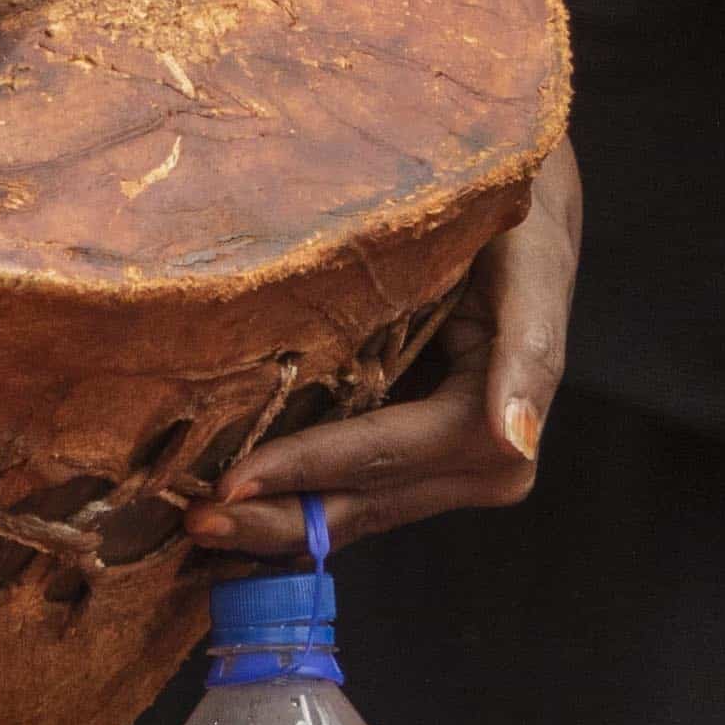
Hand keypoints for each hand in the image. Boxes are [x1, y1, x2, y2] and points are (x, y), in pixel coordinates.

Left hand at [195, 136, 574, 557]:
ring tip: (195, 523)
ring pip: (354, 511)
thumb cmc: (518, 218)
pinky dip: (296, 501)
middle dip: (278, 519)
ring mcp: (449, 471)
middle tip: (193, 522)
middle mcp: (482, 468)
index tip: (228, 487)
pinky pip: (355, 492)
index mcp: (502, 429)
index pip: (385, 459)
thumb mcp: (529, 268)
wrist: (529, 200)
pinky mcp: (420, 457)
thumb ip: (530, 355)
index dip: (308, 474)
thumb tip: (517, 442)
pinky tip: (238, 511)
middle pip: (365, 504)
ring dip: (278, 522)